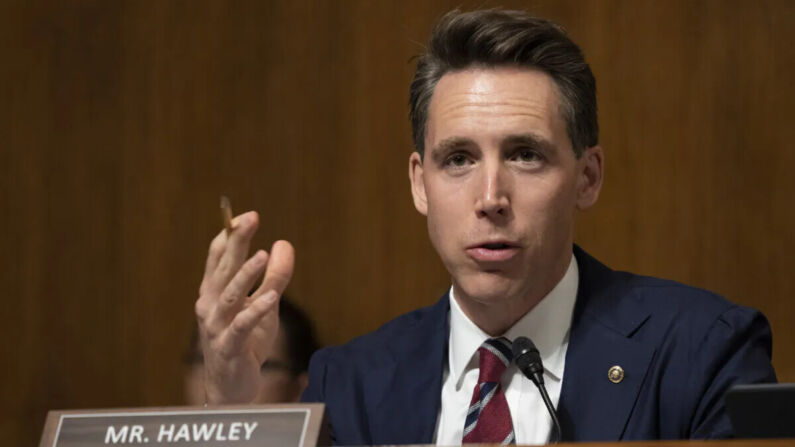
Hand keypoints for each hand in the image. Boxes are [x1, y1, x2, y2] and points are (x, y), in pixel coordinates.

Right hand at [194, 211, 294, 403]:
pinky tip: (271, 297)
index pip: (217, 257)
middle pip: (223, 269)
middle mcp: (210, 306)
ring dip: (245, 274)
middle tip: (249, 219)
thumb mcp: (265, 305)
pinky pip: (242, 326)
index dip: (229, 235)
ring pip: (230, 296)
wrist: (232, 388)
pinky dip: (256, 310)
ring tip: (262, 254)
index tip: (245, 216)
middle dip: (236, 242)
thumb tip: (284, 244)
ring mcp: (216, 327)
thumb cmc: (245, 342)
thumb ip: (274, 277)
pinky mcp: (229, 347)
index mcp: (214, 292)